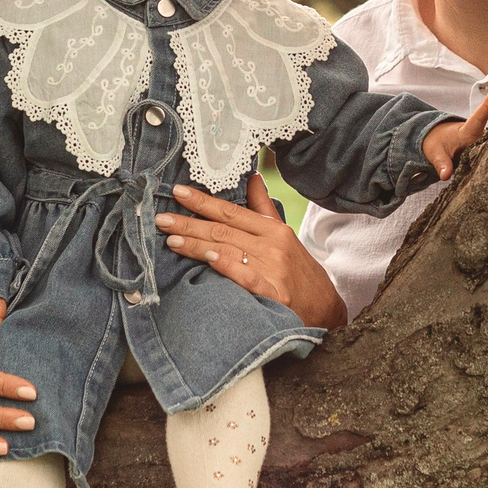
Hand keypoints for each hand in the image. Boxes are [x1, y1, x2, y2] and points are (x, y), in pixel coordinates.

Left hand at [159, 172, 346, 331]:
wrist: (326, 310)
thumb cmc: (299, 271)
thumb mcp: (284, 236)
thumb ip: (263, 208)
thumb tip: (252, 178)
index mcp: (273, 230)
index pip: (231, 212)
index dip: (203, 202)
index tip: (178, 193)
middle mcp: (272, 246)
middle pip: (223, 230)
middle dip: (189, 223)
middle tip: (161, 219)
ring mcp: (272, 269)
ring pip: (228, 250)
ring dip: (196, 244)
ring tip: (171, 240)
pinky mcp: (274, 294)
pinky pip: (246, 276)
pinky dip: (228, 265)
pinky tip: (208, 258)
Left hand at [420, 89, 487, 178]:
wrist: (436, 140)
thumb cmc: (436, 143)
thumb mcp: (435, 153)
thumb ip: (441, 164)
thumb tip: (445, 176)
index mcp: (465, 133)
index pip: (477, 120)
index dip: (485, 107)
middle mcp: (477, 135)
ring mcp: (482, 141)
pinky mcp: (484, 148)